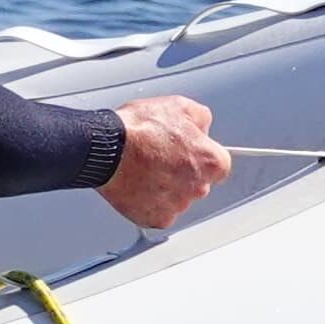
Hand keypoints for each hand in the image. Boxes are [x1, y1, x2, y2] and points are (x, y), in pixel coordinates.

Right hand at [97, 97, 231, 231]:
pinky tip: (138, 184)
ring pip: (178, 198)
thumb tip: (203, 125)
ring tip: (144, 169)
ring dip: (166, 187)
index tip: (189, 151)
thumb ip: (201, 118)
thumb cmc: (139, 129)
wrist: (106, 150)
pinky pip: (158, 211)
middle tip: (160, 157)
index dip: (200, 154)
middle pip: (198, 183)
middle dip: (183, 172)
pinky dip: (149, 201)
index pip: (218, 164)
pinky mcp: (156, 218)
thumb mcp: (178, 106)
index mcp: (211, 162)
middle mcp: (199, 187)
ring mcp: (177, 205)